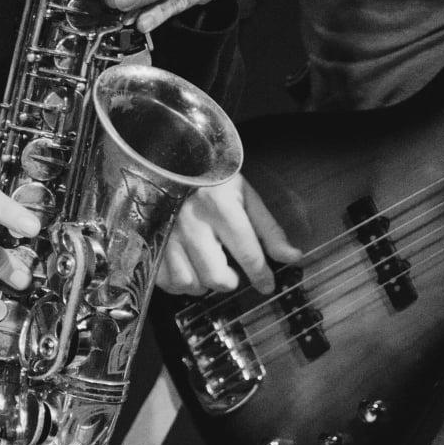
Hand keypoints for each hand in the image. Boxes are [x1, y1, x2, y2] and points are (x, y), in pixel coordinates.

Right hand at [156, 175, 302, 296]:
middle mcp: (192, 223)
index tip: (267, 284)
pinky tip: (188, 268)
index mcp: (220, 207)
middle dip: (230, 281)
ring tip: (208, 267)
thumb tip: (292, 257)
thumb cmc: (211, 179)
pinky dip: (180, 283)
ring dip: (204, 283)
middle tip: (232, 271)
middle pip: (217, 277)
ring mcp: (167, 234)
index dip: (262, 276)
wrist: (169, 159)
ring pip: (190, 283)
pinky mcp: (150, 242)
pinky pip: (167, 281)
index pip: (248, 254)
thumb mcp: (244, 195)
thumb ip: (268, 229)